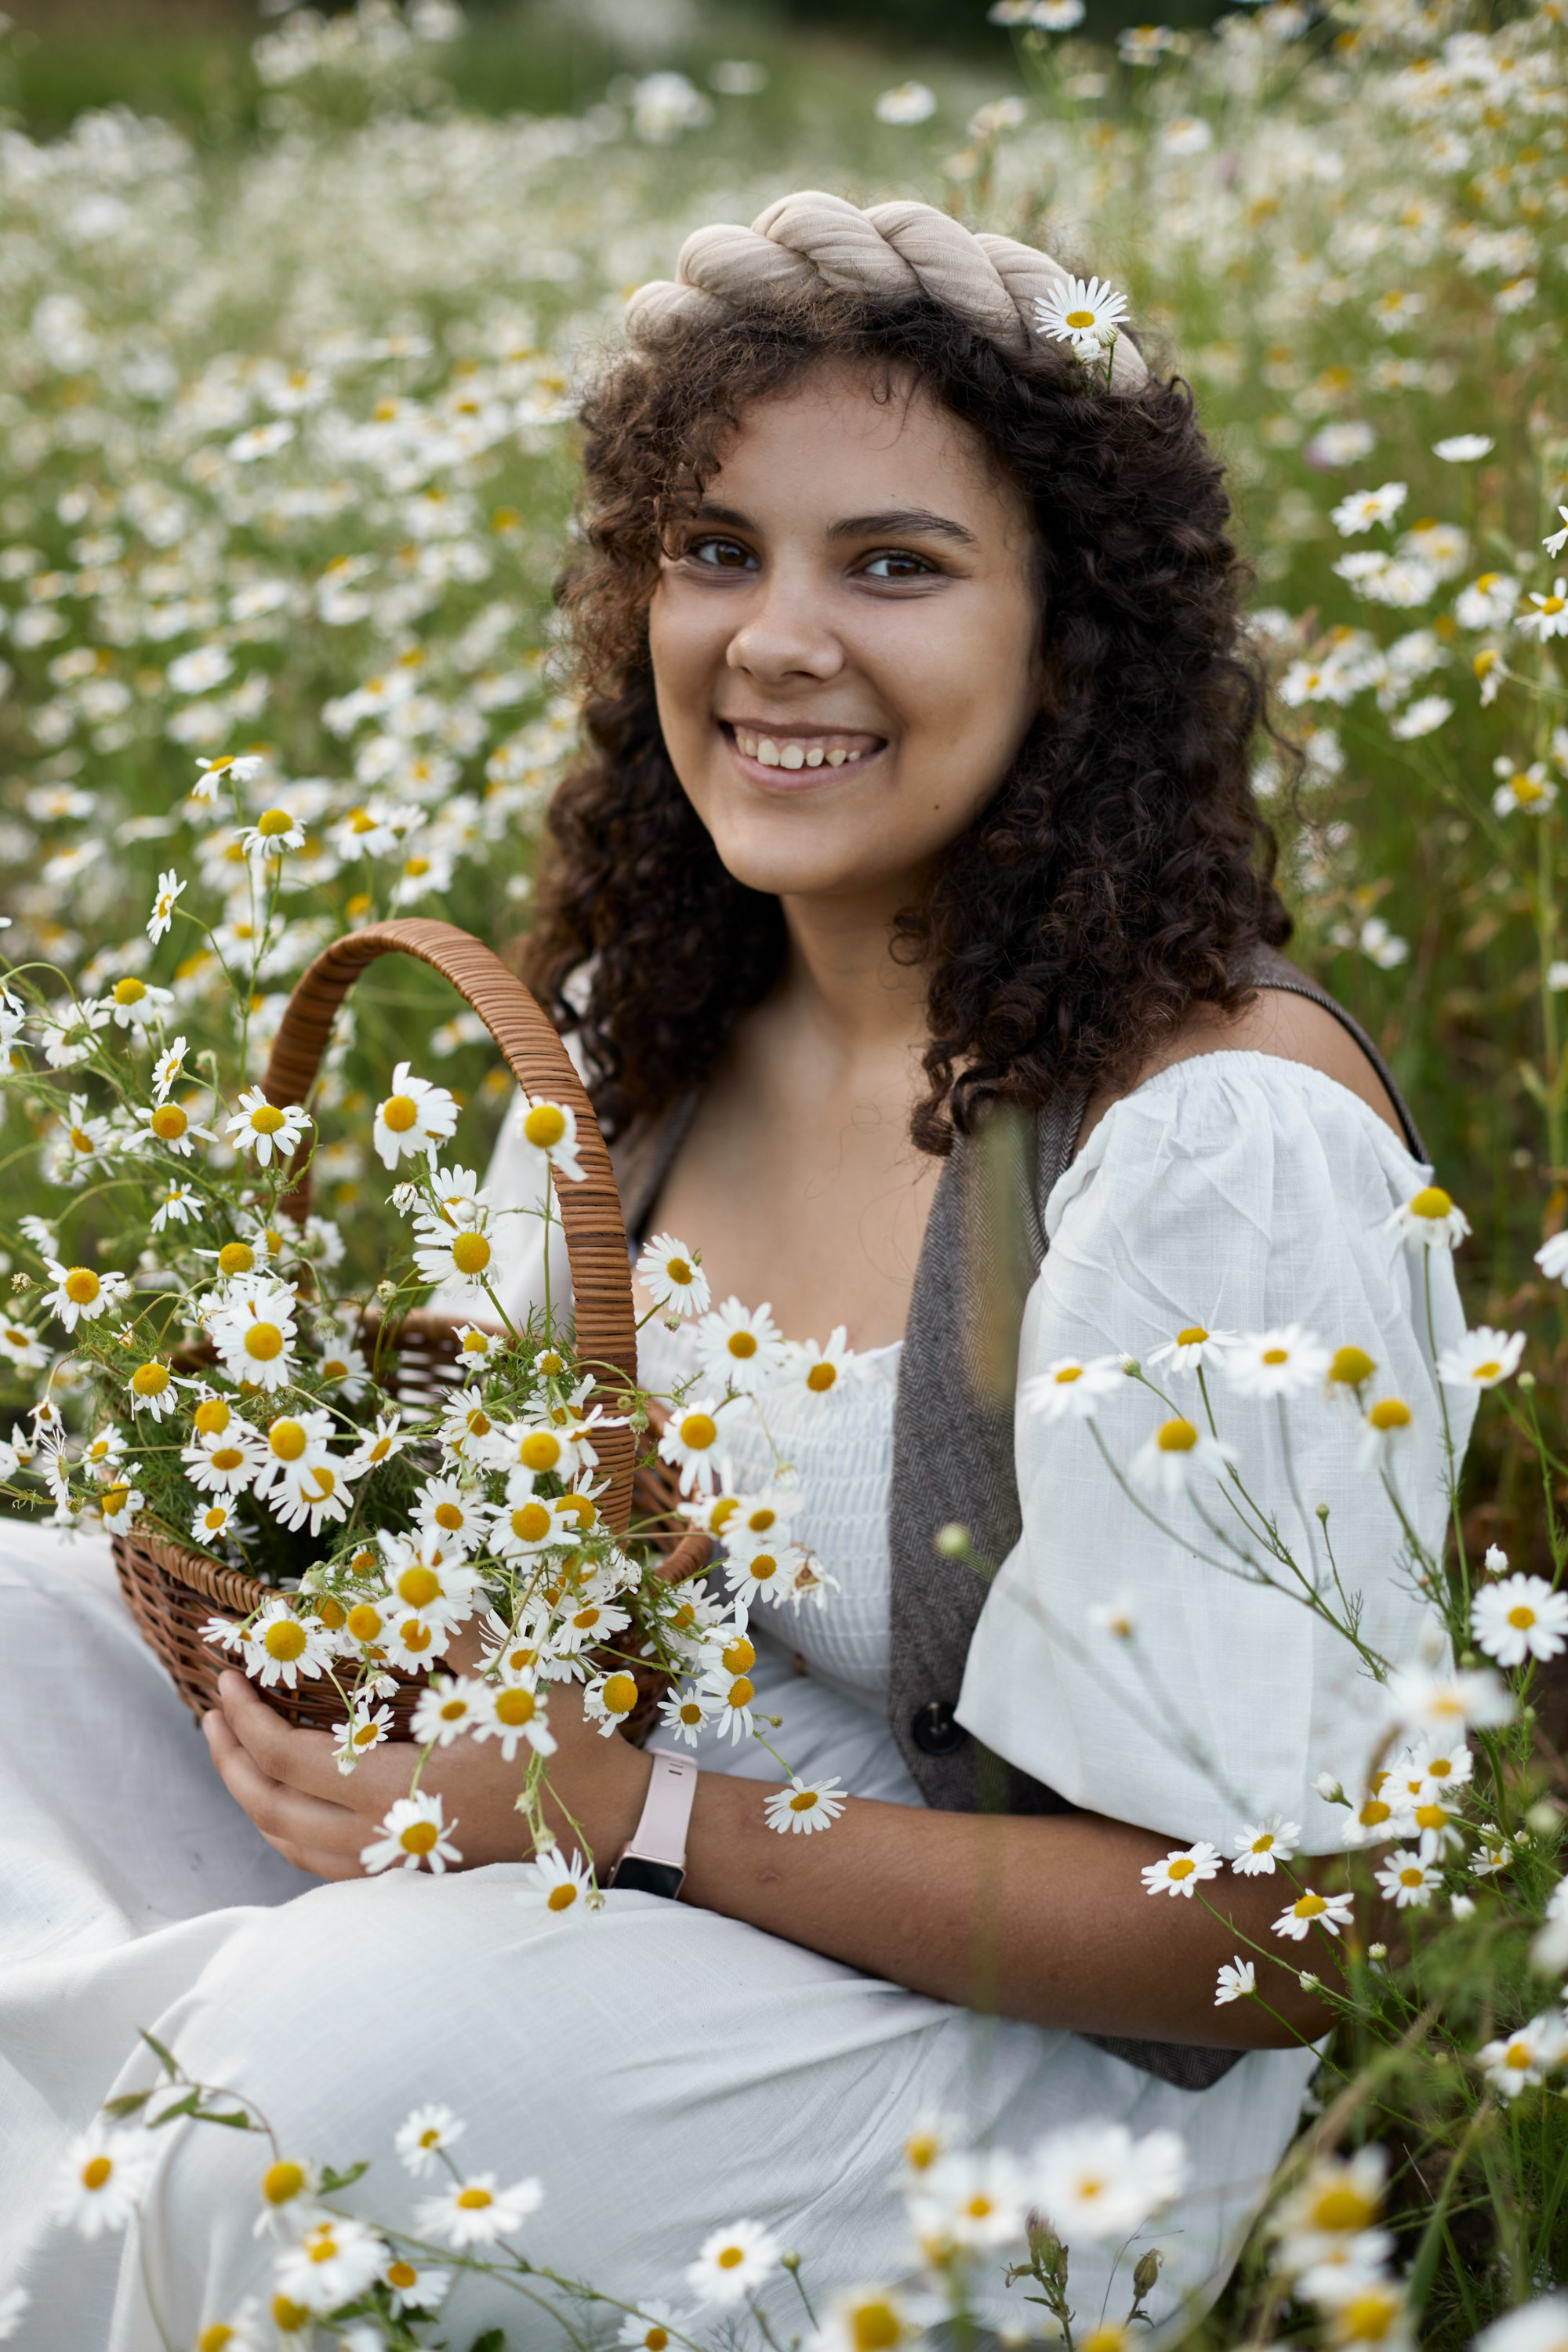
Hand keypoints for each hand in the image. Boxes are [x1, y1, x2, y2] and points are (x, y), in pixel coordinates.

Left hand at [202, 1669, 652, 1883]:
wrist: (614, 1823)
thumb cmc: (563, 1751)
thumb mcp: (508, 1680)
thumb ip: (456, 1629)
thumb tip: (418, 1574)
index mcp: (396, 1790)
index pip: (288, 1760)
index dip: (246, 1722)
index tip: (227, 1682)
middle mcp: (383, 1838)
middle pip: (271, 1811)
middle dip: (230, 1763)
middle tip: (214, 1716)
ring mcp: (396, 1866)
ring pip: (290, 1848)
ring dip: (255, 1802)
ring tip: (240, 1757)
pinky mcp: (412, 1876)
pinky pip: (323, 1867)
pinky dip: (290, 1834)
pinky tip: (294, 1805)